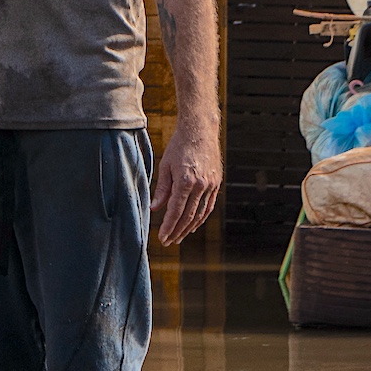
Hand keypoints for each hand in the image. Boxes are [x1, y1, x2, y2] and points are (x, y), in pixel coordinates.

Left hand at [151, 118, 220, 246]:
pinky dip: (201, 217)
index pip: (176, 211)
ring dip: (189, 227)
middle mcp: (201, 185)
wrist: (200, 129)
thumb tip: (155, 209)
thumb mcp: (165, 166)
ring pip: (201, 213)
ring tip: (179, 237)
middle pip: (188, 216)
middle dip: (177, 231)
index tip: (162, 237)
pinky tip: (193, 224)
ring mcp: (211, 184)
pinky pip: (209, 205)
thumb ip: (161, 190)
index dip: (168, 226)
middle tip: (168, 242)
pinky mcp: (216, 182)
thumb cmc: (179, 146)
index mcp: (186, 181)